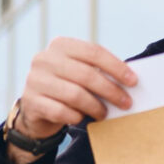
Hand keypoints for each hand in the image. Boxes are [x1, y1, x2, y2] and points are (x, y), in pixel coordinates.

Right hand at [8, 37, 136, 163]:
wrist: (36, 107)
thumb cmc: (68, 86)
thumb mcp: (79, 72)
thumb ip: (99, 71)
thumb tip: (130, 81)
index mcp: (60, 45)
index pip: (93, 52)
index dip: (116, 67)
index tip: (133, 81)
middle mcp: (45, 59)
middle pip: (87, 74)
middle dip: (111, 90)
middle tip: (126, 103)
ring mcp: (35, 80)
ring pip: (75, 95)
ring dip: (95, 106)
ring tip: (104, 114)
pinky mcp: (31, 101)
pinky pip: (61, 111)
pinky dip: (76, 116)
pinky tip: (82, 118)